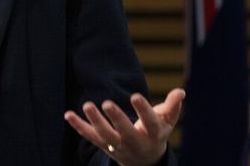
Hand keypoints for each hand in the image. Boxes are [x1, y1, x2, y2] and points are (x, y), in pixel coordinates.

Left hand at [64, 88, 184, 165]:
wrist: (144, 162)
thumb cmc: (156, 133)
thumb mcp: (166, 122)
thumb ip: (172, 106)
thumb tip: (181, 91)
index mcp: (152, 135)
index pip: (149, 123)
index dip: (143, 110)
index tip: (135, 95)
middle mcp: (135, 143)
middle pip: (125, 132)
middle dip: (116, 118)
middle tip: (107, 103)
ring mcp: (118, 146)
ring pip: (105, 136)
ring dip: (94, 121)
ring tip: (87, 105)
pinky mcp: (104, 145)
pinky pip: (89, 136)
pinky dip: (78, 126)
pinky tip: (68, 114)